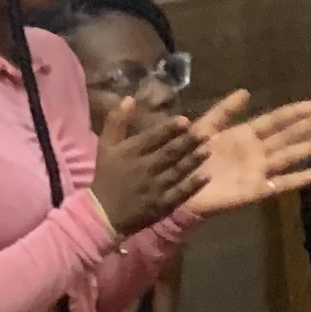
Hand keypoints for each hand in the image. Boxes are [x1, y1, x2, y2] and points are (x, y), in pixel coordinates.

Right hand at [91, 93, 207, 235]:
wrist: (103, 213)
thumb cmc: (106, 176)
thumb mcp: (105, 146)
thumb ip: (116, 120)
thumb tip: (129, 98)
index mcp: (130, 153)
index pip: (152, 138)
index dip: (170, 129)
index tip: (185, 121)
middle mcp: (143, 169)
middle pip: (169, 153)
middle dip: (188, 142)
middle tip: (204, 133)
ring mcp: (154, 189)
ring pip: (177, 171)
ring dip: (193, 160)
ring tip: (207, 149)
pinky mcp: (161, 205)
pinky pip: (180, 193)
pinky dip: (193, 185)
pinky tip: (206, 176)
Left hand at [174, 91, 310, 220]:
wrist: (176, 187)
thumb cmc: (188, 157)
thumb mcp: (203, 128)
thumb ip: (223, 111)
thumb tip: (246, 91)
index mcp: (244, 135)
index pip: (275, 120)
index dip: (294, 112)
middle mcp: (256, 151)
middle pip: (287, 136)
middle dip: (309, 126)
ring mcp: (258, 170)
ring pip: (289, 156)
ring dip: (310, 147)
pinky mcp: (255, 190)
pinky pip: (281, 183)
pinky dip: (301, 178)